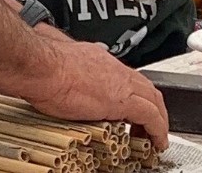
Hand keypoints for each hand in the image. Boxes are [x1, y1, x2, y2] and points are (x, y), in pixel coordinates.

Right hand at [0, 37, 168, 150]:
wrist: (43, 66)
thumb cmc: (43, 65)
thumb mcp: (59, 60)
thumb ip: (66, 64)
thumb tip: (57, 64)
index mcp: (98, 59)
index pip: (125, 76)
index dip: (134, 92)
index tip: (131, 109)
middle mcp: (113, 68)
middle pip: (145, 86)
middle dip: (152, 105)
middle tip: (149, 125)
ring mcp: (120, 82)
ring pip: (153, 98)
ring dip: (158, 117)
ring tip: (155, 136)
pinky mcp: (122, 101)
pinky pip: (151, 116)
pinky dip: (158, 129)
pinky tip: (157, 142)